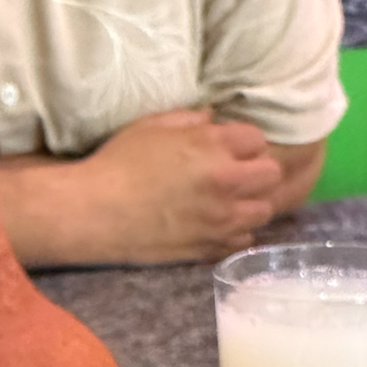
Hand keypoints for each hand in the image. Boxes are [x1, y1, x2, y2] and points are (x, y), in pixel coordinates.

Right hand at [78, 109, 282, 263]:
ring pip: (264, 211)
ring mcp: (221, 219)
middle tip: (235, 173)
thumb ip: (188, 120)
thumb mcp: (150, 126)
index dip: (243, 142)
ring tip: (229, 202)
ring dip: (250, 204)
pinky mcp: (210, 246)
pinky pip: (243, 240)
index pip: (258, 139)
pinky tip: (217, 225)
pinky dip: (235, 232)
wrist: (95, 212)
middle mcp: (226, 182)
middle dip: (256, 171)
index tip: (228, 147)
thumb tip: (212, 120)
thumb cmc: (117, 163)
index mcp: (212, 146)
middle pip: (271, 175)